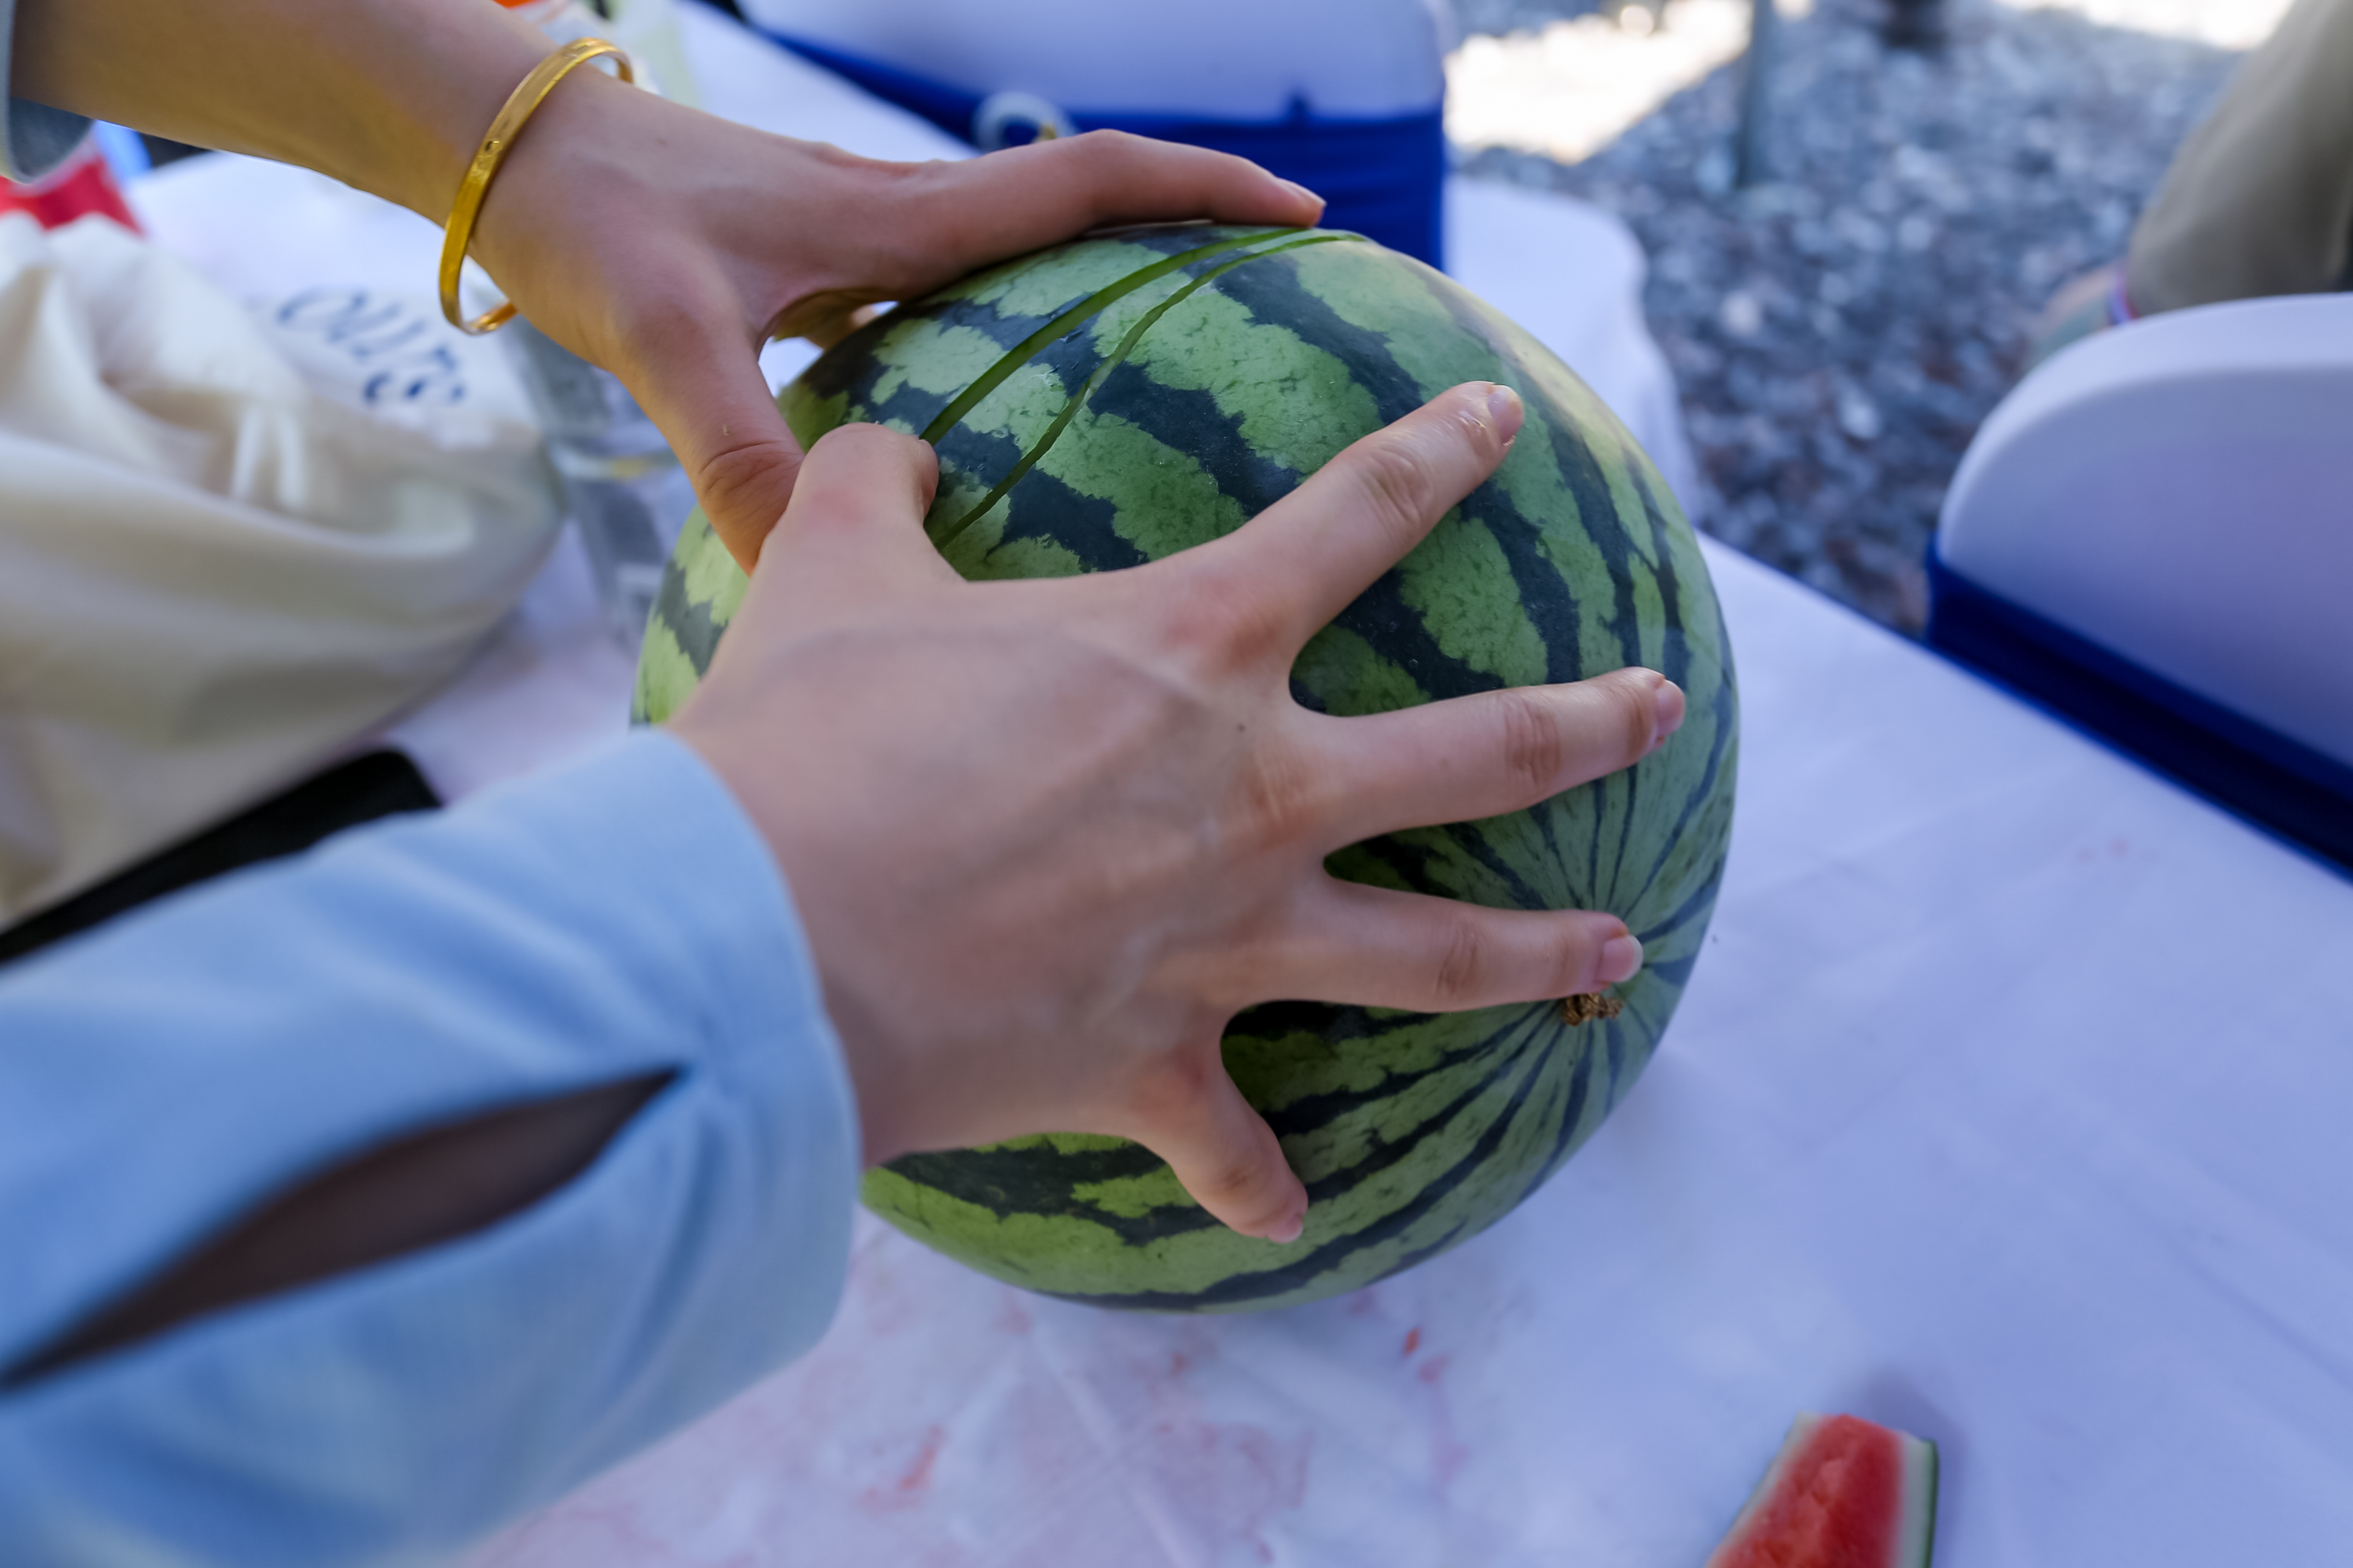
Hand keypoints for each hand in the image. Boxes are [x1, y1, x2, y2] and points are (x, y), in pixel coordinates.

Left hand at [472, 75, 1321, 568]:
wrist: (502, 152)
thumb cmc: (589, 218)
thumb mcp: (666, 335)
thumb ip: (738, 446)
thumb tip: (802, 566)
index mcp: (898, 221)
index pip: (1085, 181)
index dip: (1199, 189)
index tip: (1302, 212)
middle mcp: (900, 222)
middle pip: (1082, 209)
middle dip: (1189, 234)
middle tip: (1278, 305)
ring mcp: (864, 244)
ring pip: (1022, 253)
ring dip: (1110, 282)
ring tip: (1181, 371)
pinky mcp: (822, 272)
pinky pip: (953, 296)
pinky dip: (1014, 329)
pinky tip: (1012, 417)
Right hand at [668, 384, 1685, 1242]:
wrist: (764, 940)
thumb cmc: (809, 740)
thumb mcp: (831, 567)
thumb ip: (874, 486)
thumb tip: (887, 451)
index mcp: (1194, 646)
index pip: (1358, 515)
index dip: (1441, 452)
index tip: (1503, 419)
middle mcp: (1256, 791)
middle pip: (1482, 752)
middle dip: (1589, 722)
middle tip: (1664, 706)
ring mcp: (1228, 940)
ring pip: (1437, 957)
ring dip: (1540, 955)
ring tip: (1621, 952)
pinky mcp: (1160, 1066)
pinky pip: (1233, 1149)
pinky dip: (1258, 1183)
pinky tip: (1286, 1212)